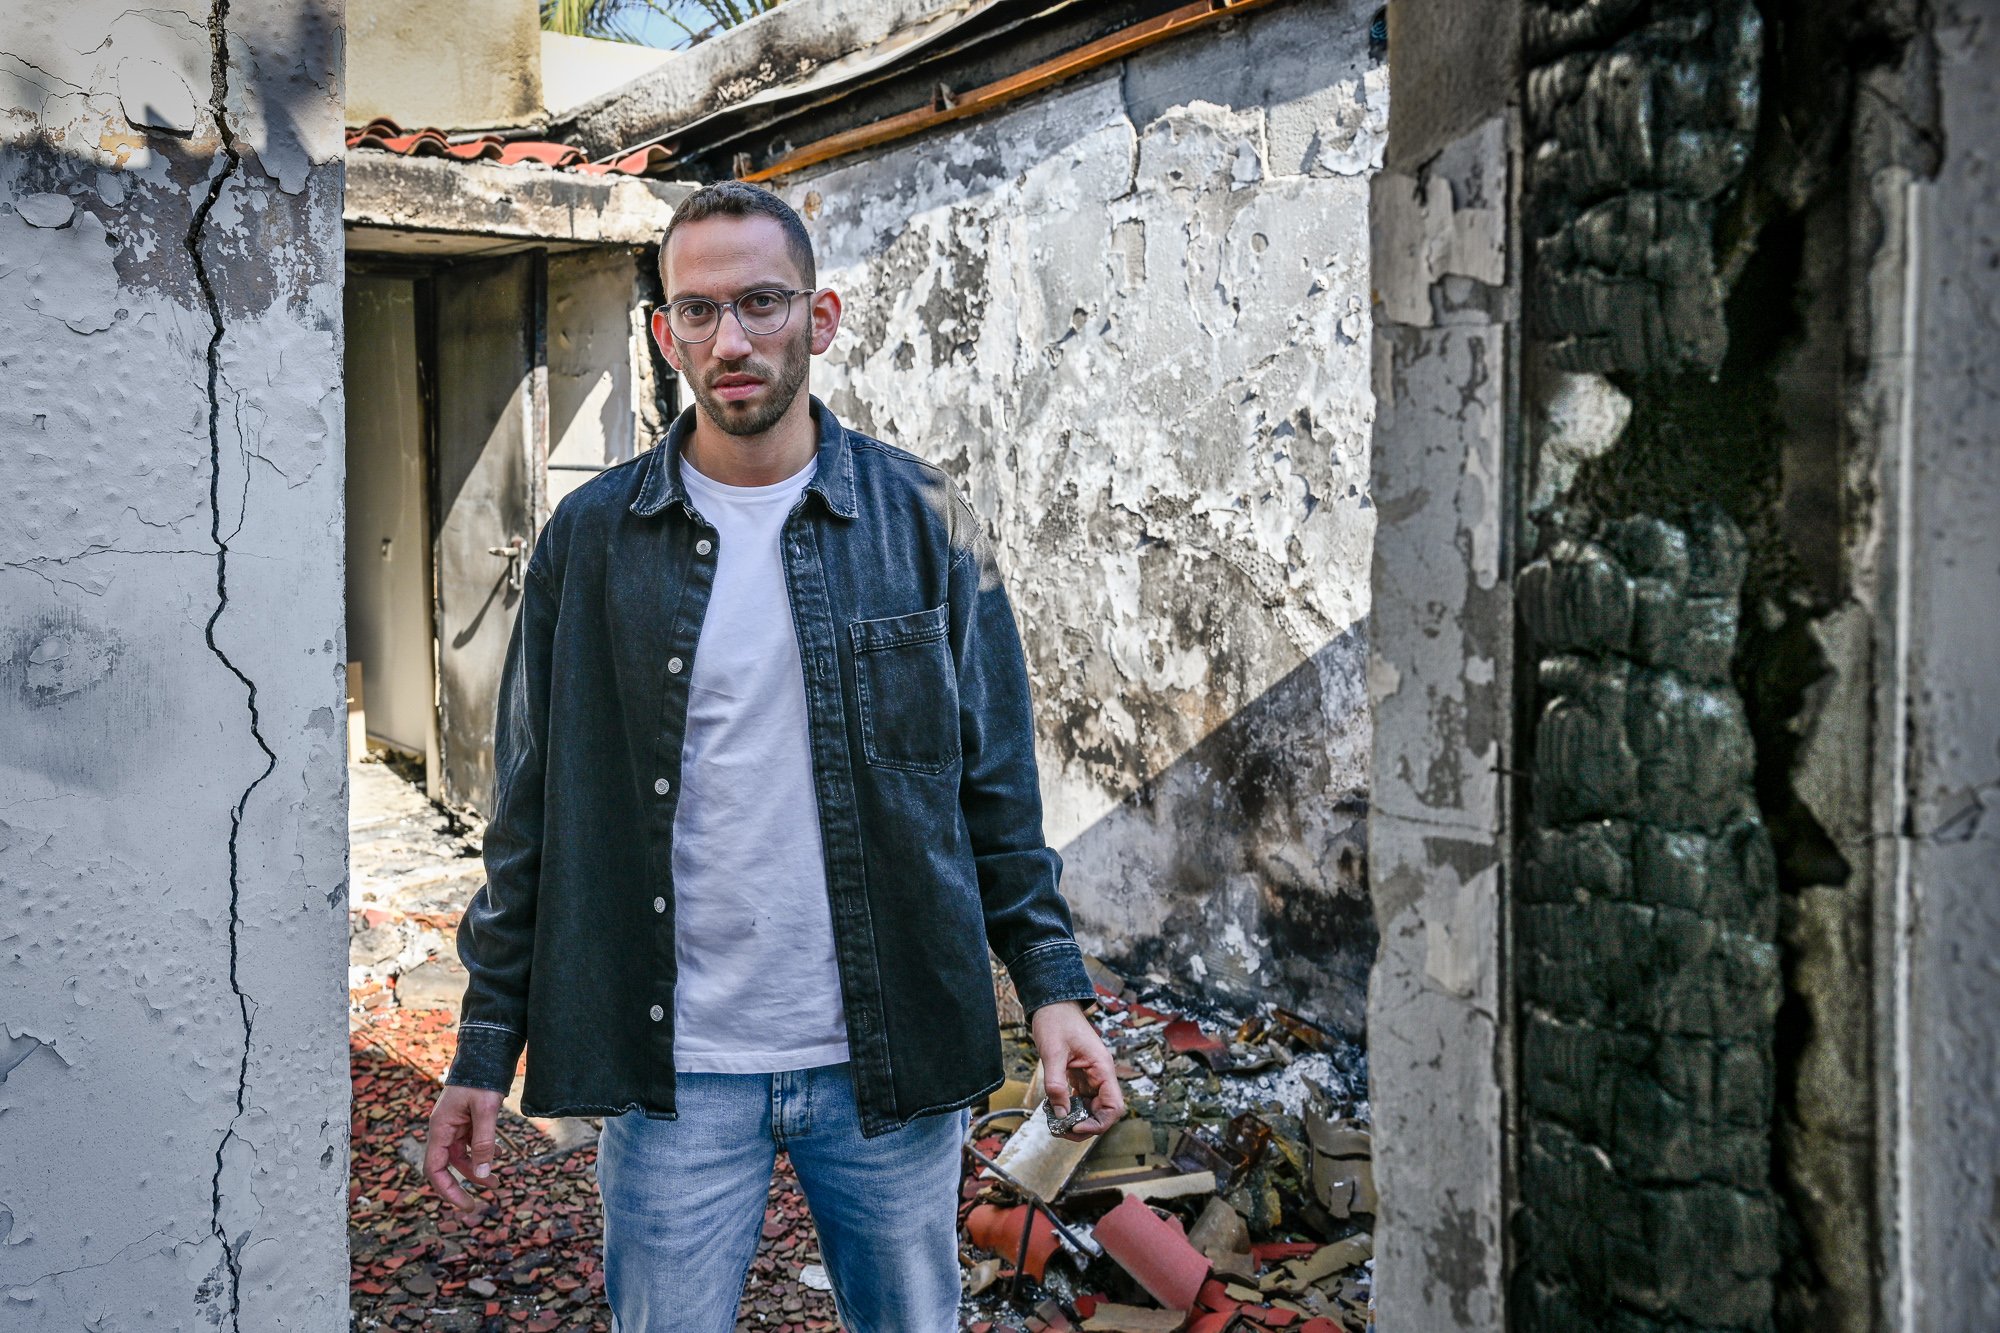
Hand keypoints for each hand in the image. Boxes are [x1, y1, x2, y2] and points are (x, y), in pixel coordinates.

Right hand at [425, 1084, 503, 1218]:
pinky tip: (498, 1155)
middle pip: (447, 1166)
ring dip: (476, 1170)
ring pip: (461, 1156)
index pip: (434, 1169)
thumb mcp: (486, 1110)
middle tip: (478, 1204)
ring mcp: (454, 1125)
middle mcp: (443, 1129)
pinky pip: (470, 1143)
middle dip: (463, 1185)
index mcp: (440, 1128)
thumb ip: (484, 1141)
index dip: (447, 1190)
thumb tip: (483, 1172)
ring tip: (496, 1182)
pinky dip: (482, 1152)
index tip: (466, 1205)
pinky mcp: (465, 1120)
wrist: (485, 1052)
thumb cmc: (481, 1079)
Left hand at [1029, 1000, 1124, 1140]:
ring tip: (1056, 1122)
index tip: (1076, 1126)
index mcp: (1102, 1068)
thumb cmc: (1056, 1021)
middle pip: (1103, 1111)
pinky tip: (1055, 1110)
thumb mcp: (1052, 1052)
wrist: (1052, 1003)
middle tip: (1062, 1130)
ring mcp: (1091, 1075)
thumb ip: (1056, 1084)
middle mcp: (1101, 1074)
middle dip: (1085, 1125)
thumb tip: (1061, 1114)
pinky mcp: (1080, 1075)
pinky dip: (1070, 1108)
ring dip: (1077, 1119)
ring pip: (1092, 1107)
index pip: (1113, 1106)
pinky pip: (1081, 1099)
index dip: (1098, 1123)